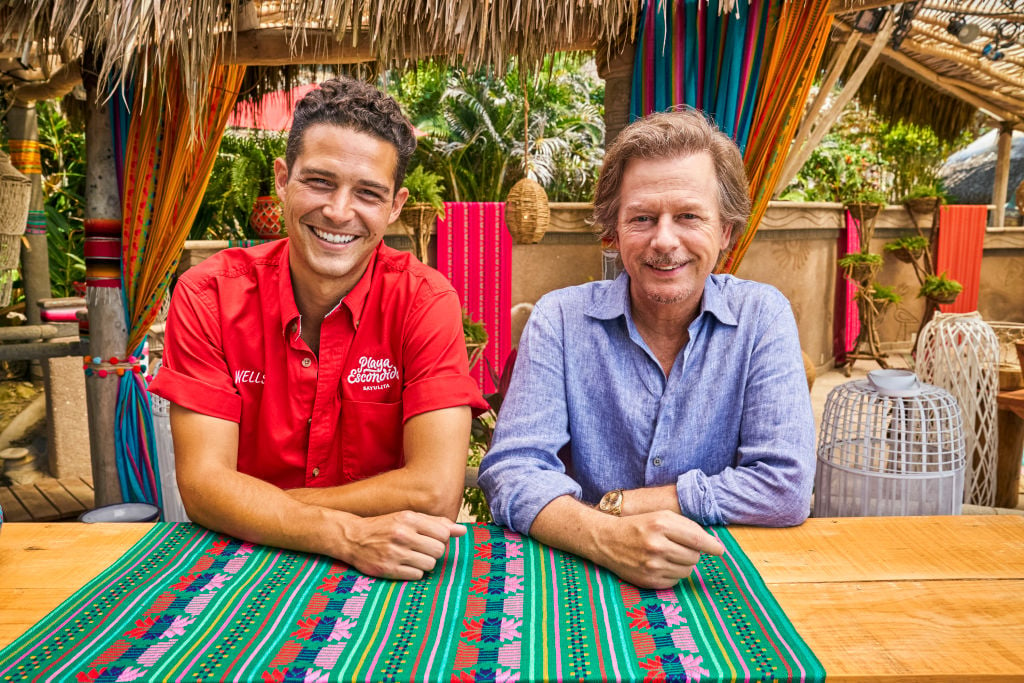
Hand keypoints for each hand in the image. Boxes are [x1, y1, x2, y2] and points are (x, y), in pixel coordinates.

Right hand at [336, 510, 466, 579]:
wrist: (353, 538)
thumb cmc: (385, 527)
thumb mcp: (408, 518)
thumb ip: (436, 523)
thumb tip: (462, 531)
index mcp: (409, 519)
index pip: (444, 533)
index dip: (441, 538)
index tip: (431, 538)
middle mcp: (402, 535)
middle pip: (439, 550)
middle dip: (433, 551)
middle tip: (421, 549)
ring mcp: (395, 553)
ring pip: (430, 564)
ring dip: (425, 563)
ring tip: (413, 557)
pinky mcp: (388, 569)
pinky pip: (417, 576)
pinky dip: (414, 572)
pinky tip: (404, 565)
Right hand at [595, 510, 724, 588]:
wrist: (606, 540)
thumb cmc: (637, 526)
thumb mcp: (660, 517)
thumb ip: (686, 527)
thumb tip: (712, 544)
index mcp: (660, 525)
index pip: (697, 538)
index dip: (712, 546)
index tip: (719, 550)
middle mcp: (656, 545)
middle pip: (694, 557)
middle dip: (692, 553)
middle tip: (679, 548)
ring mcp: (652, 565)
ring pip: (687, 571)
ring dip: (683, 564)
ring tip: (668, 556)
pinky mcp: (648, 581)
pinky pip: (675, 581)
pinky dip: (672, 574)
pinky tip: (660, 565)